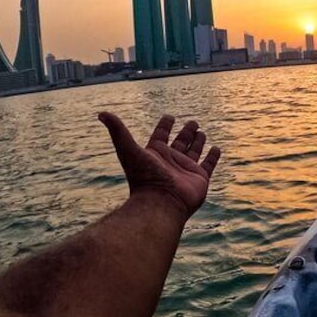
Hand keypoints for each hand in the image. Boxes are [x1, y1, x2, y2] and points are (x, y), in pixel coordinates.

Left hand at [99, 112, 220, 219]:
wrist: (161, 204)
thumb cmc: (144, 178)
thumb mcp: (128, 150)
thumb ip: (118, 131)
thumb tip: (101, 113)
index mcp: (156, 154)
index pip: (161, 135)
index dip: (164, 126)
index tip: (169, 117)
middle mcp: (171, 161)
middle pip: (180, 142)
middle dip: (186, 132)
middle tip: (193, 122)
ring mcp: (186, 169)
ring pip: (194, 151)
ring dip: (198, 141)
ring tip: (201, 131)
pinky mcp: (200, 178)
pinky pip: (208, 165)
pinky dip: (213, 157)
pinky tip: (216, 148)